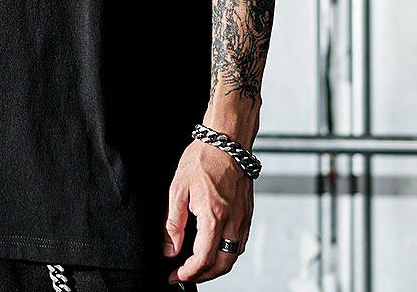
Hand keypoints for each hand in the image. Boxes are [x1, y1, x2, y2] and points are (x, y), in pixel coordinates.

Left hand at [163, 139, 252, 283]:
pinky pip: (240, 242)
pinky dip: (227, 252)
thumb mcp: (178, 188)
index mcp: (214, 217)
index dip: (189, 272)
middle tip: (185, 275)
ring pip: (233, 255)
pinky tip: (216, 247)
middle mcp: (233, 222)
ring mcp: (243, 218)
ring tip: (198, 265)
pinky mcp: (247, 212)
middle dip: (203, 275)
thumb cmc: (203, 158)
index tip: (176, 275)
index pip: (204, 258)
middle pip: (222, 264)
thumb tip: (170, 248)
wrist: (226, 140)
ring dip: (217, 266)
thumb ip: (173, 222)